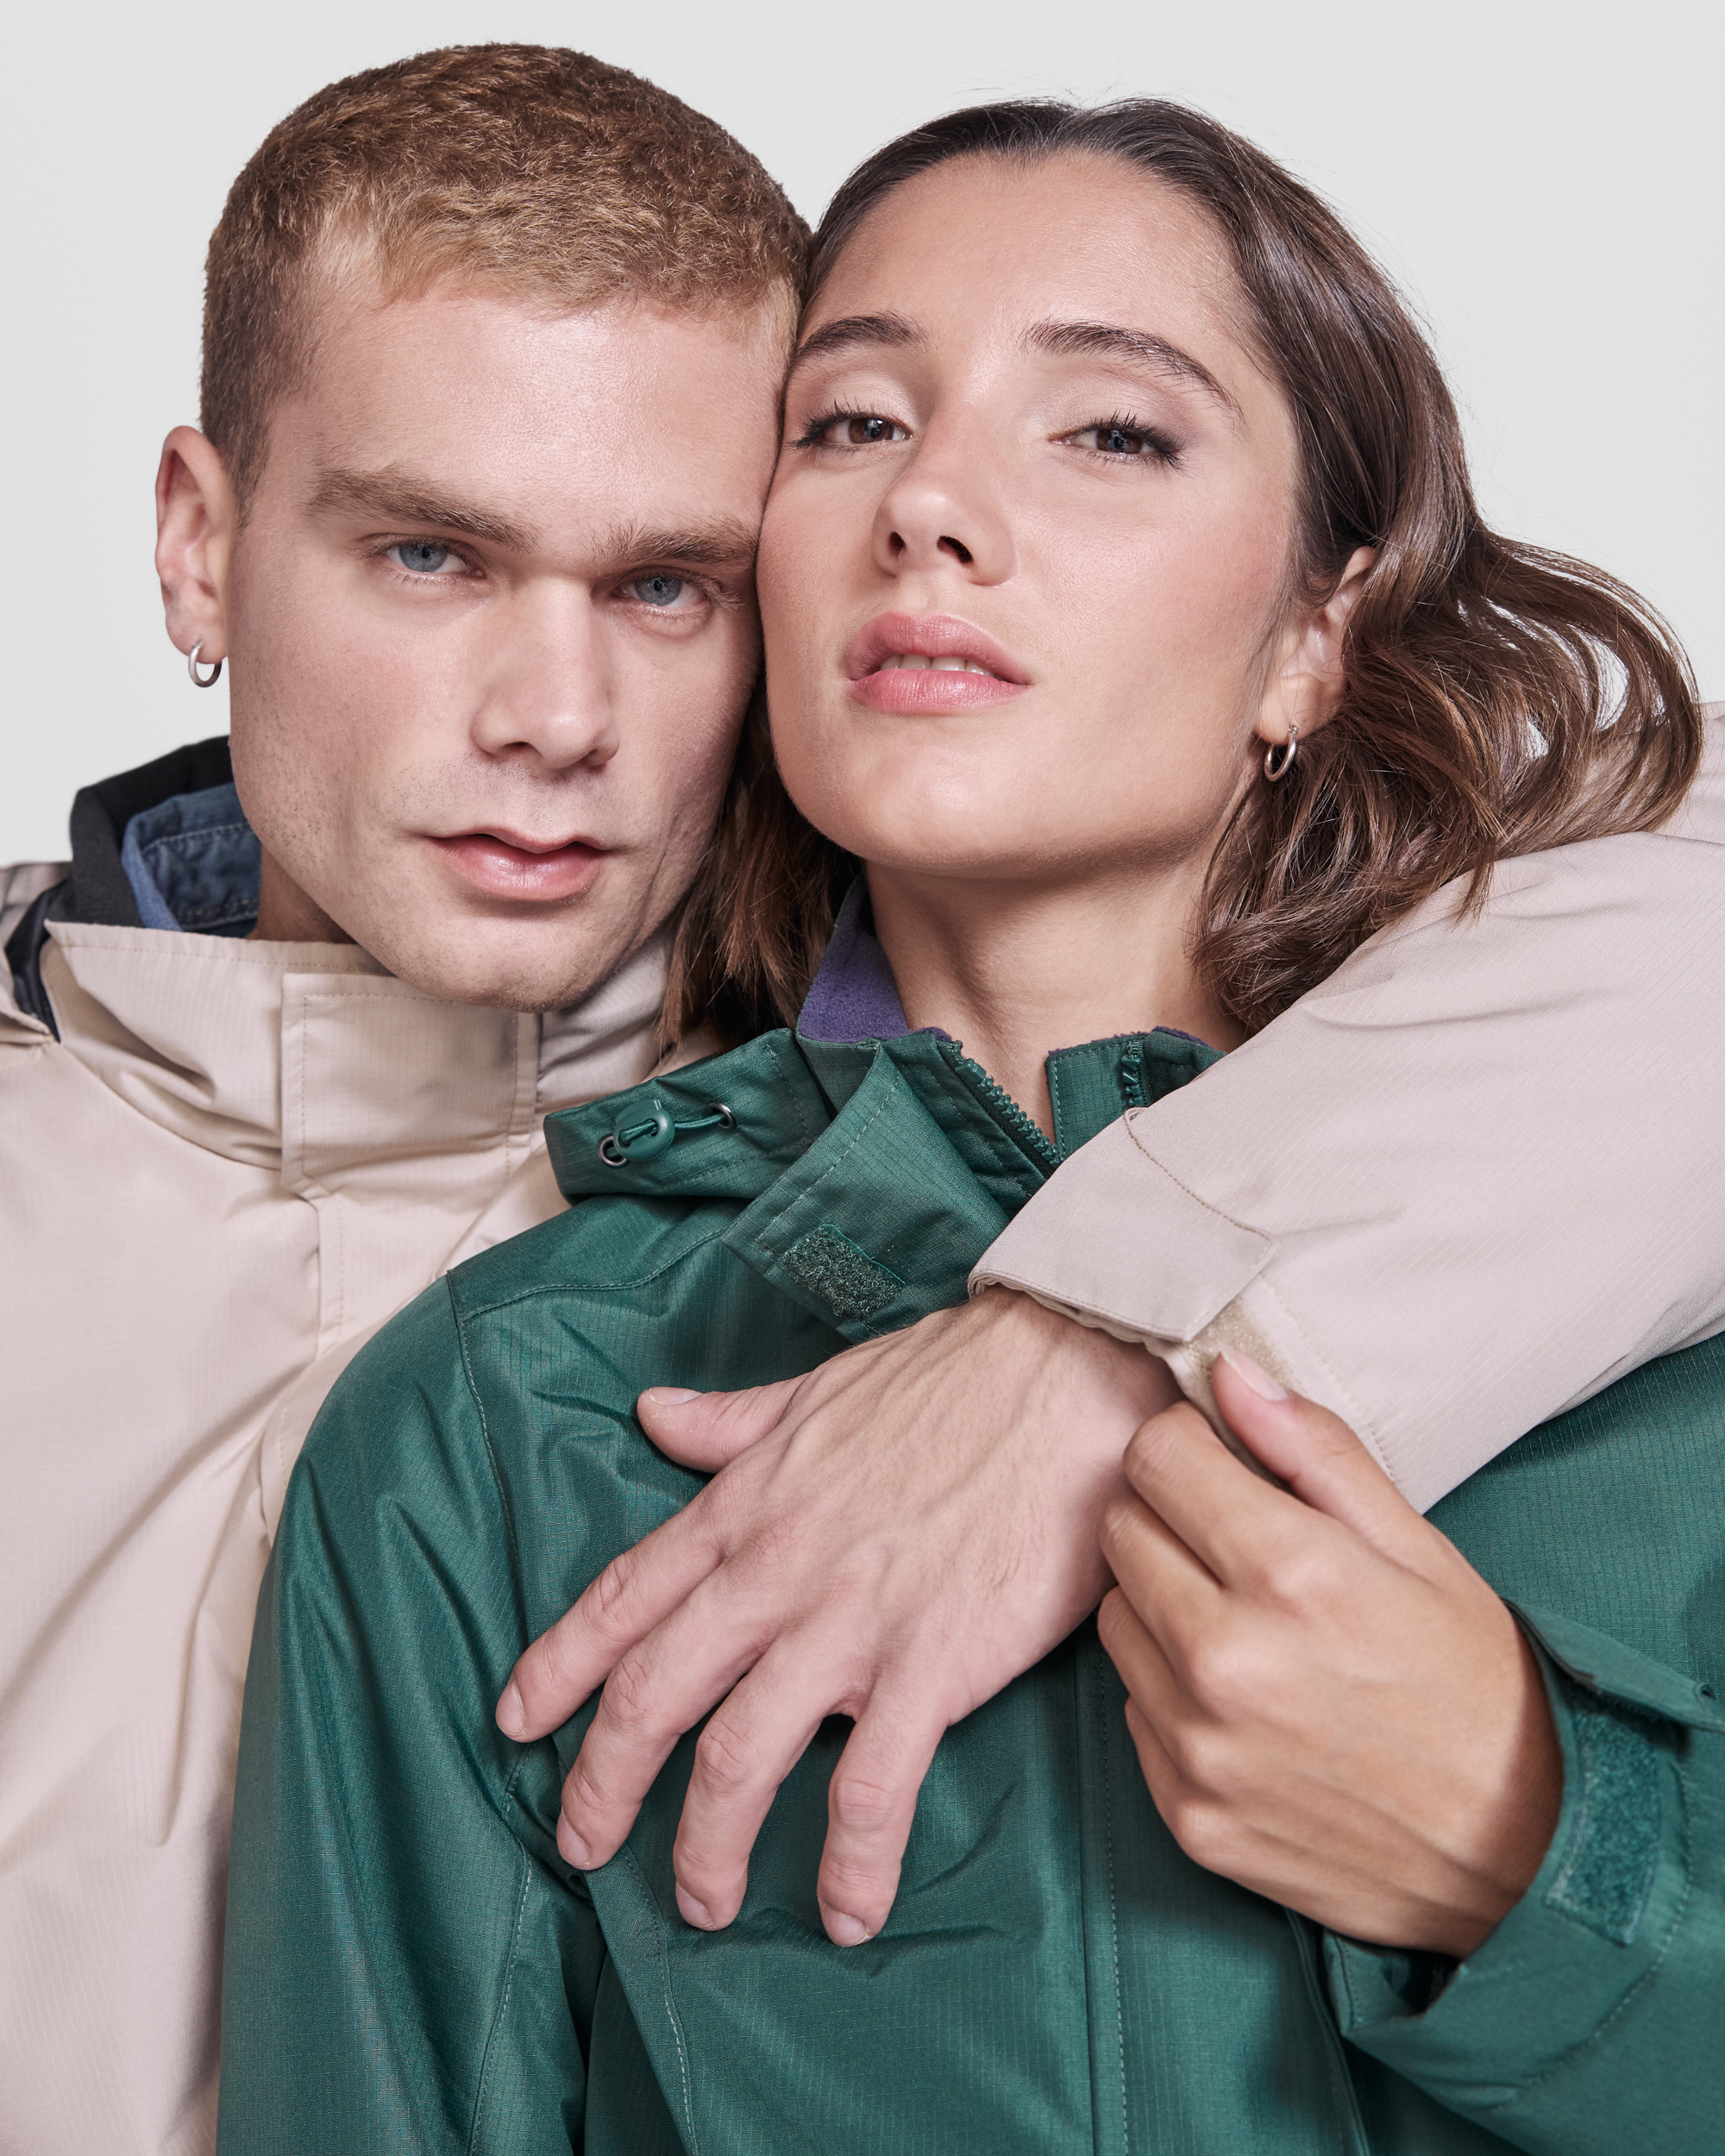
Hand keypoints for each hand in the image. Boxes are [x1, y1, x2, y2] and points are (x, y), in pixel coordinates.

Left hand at [499, 1291, 1173, 1942]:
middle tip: (578, 1845)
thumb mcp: (815, 1393)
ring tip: (699, 1905)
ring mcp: (852, 1622)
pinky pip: (873, 1787)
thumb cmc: (949, 1378)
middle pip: (655, 1695)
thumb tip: (653, 1413)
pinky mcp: (935, 1662)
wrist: (1067, 1375)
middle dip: (602, 1782)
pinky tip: (844, 1913)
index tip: (515, 1722)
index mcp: (744, 1505)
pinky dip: (851, 1862)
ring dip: (707, 1846)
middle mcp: (777, 1571)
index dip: (560, 1666)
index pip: (624, 1597)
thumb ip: (728, 1421)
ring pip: (741, 1756)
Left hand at [1098, 1353, 1561, 1956]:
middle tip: (1237, 1542)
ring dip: (1162, 1602)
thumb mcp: (1420, 1547)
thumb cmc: (1478, 1686)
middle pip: (1120, 1529)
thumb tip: (1227, 1374)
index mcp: (1290, 1574)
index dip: (1188, 1446)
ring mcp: (1200, 1747)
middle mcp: (1226, 1661)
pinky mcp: (1188, 1816)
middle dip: (1169, 1515)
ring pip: (1117, 1617)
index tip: (1223, 1464)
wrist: (1525, 1858)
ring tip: (1247, 1623)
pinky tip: (1245, 1699)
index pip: (1154, 1457)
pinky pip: (1133, 1709)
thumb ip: (1314, 1449)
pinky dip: (1171, 1691)